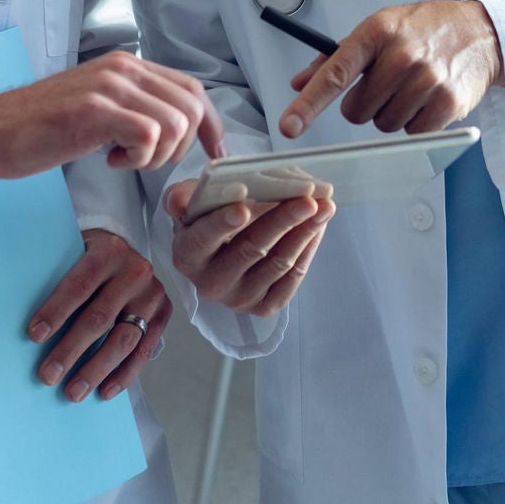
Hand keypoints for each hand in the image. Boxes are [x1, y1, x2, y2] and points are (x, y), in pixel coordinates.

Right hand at [0, 51, 225, 179]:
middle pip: (191, 107)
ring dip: (156, 156)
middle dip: (179, 147)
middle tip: (144, 161)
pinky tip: (108, 160)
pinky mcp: (94, 111)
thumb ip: (134, 107)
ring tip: (122, 159)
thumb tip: (176, 127)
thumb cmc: (39, 127)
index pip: (191, 89)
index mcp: (127, 66)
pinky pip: (149, 136)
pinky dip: (137, 158)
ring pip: (174, 123)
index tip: (214, 153)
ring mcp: (108, 87)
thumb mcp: (97, 107)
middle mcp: (123, 68)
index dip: (210, 125)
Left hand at [27, 229, 168, 401]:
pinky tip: (104, 391)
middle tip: (48, 376)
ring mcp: (152, 295)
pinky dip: (124, 374)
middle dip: (71, 350)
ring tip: (73, 392)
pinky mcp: (163, 313)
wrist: (128, 253)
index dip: (56, 311)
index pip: (79, 285)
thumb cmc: (89, 259)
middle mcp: (135, 272)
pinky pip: (144, 350)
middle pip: (100, 317)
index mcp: (109, 252)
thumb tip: (20, 316)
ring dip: (96, 369)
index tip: (34, 337)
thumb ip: (57, 274)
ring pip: (124, 339)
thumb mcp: (75, 253)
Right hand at [167, 177, 334, 315]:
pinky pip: (292, 277)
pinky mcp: (264, 305)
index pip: (204, 239)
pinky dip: (308, 249)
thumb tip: (180, 203)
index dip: (223, 224)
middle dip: (282, 221)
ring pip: (278, 263)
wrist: (221, 246)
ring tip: (324, 207)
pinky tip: (318, 227)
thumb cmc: (207, 217)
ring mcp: (239, 298)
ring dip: (305, 232)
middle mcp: (210, 283)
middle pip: (251, 249)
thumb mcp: (190, 202)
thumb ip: (182, 197)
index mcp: (187, 255)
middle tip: (307, 201)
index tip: (243, 209)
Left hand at [277, 0, 502, 138]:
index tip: (289, 126)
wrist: (481, 32)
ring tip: (411, 88)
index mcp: (377, 31)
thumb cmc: (423, 29)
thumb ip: (337, 57)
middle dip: (365, 104)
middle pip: (357, 111)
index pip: (335, 72)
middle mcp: (402, 55)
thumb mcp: (379, 28)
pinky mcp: (448, 102)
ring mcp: (427, 79)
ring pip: (384, 125)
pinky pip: (413, 133)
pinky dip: (416, 122)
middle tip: (385, 85)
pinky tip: (428, 99)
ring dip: (391, 113)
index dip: (309, 103)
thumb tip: (300, 84)